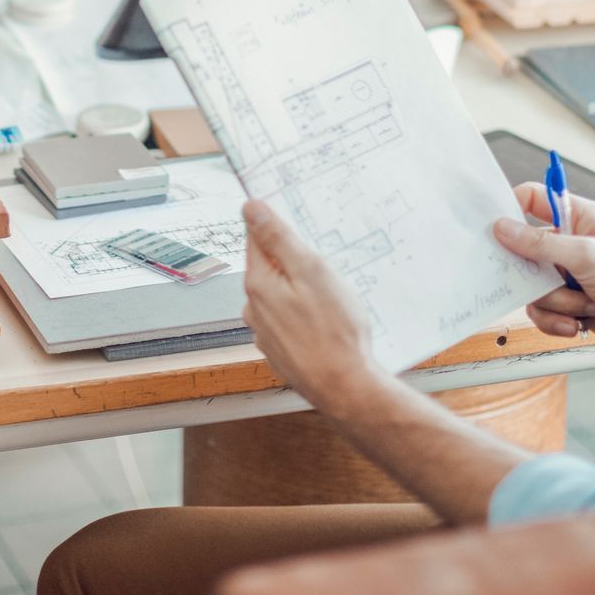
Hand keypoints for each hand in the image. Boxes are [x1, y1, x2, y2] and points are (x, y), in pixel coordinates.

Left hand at [241, 199, 390, 418]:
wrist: (344, 386)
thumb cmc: (333, 330)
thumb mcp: (311, 271)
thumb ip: (278, 239)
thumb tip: (250, 208)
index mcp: (258, 284)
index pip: (256, 238)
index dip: (276, 226)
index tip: (298, 224)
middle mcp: (254, 308)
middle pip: (269, 268)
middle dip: (293, 262)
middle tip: (325, 266)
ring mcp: (266, 332)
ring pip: (280, 296)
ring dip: (299, 291)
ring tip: (331, 299)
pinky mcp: (281, 350)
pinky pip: (289, 320)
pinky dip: (304, 316)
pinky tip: (326, 323)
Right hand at [495, 185, 594, 360]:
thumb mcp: (586, 256)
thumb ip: (540, 244)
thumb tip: (504, 228)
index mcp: (577, 217)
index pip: (532, 198)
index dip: (510, 208)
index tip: (496, 228)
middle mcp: (570, 244)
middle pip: (524, 250)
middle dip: (536, 274)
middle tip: (548, 279)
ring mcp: (568, 275)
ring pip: (533, 287)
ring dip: (557, 301)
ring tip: (585, 302)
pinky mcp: (569, 302)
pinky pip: (542, 311)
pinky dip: (558, 320)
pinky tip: (579, 321)